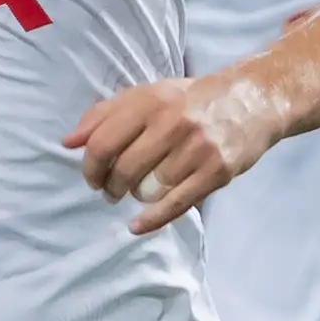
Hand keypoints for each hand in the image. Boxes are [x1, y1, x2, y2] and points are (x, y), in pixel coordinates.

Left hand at [63, 66, 281, 234]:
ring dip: (136, 196)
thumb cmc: (189, 100)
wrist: (252, 100)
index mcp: (151, 101)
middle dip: (111, 187)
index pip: (103, 142)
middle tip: (111, 191)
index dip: (90, 167)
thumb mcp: (147, 95)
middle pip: (124, 169)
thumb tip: (68, 143)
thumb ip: (104, 115)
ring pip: (149, 188)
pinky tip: (136, 226)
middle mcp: (173, 123)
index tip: (92, 178)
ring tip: (139, 191)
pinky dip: (152, 220)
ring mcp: (197, 149)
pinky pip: (176, 204)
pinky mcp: (216, 172)